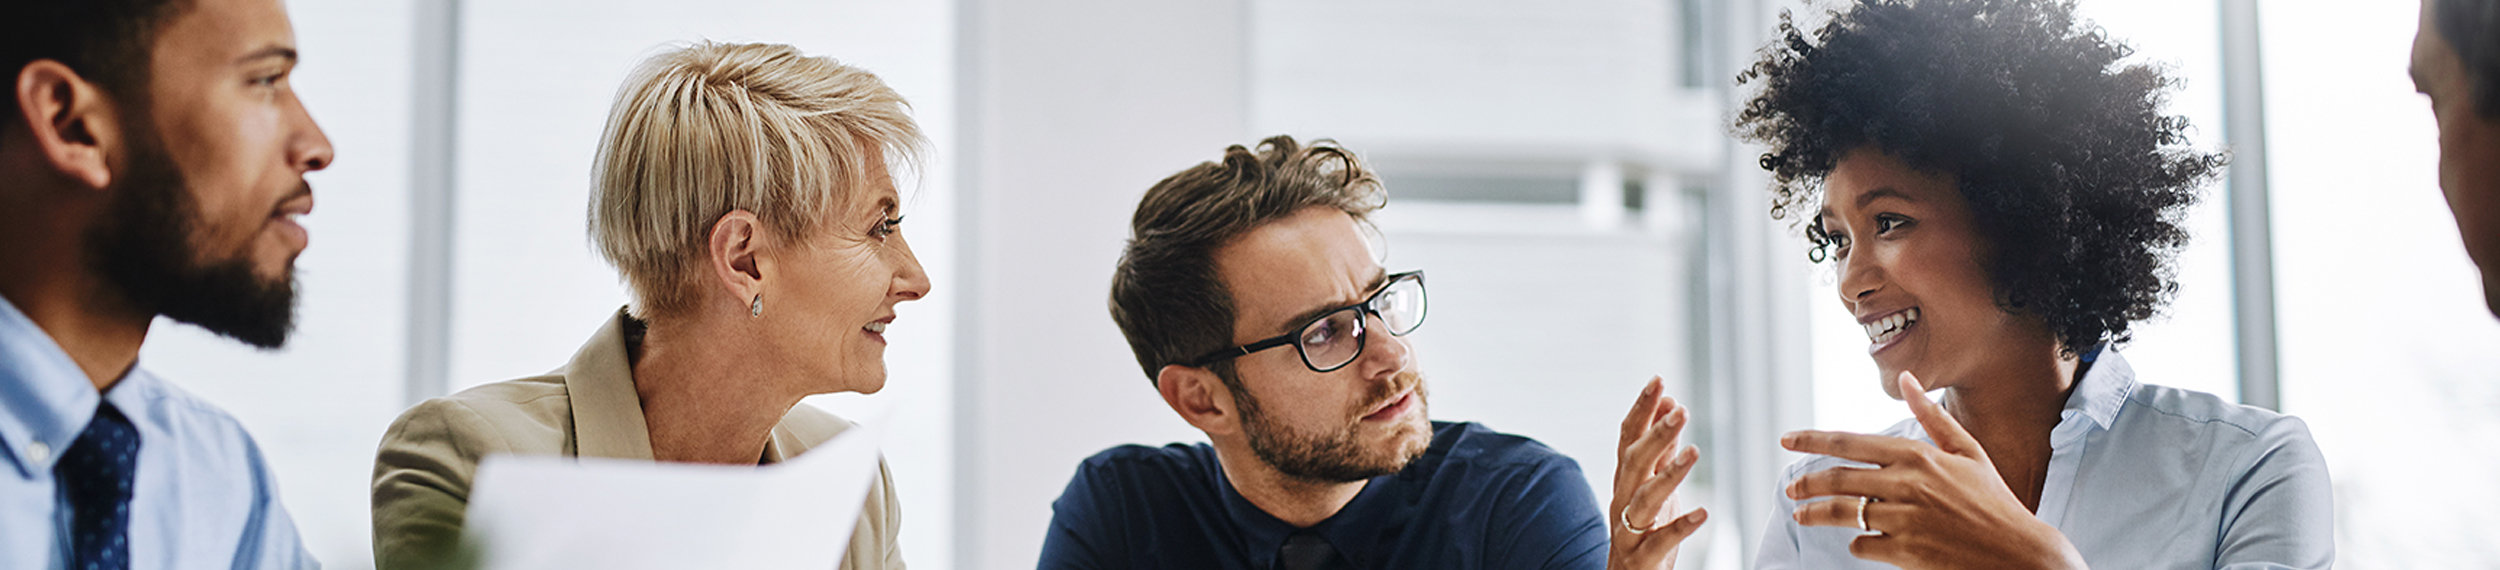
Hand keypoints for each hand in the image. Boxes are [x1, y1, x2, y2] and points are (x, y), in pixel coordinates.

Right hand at [1607, 376, 1706, 569]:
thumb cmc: (1641, 530)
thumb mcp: (1651, 485)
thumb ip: (1660, 449)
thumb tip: (1669, 406)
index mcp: (1625, 480)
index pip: (1628, 437)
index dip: (1641, 409)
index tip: (1659, 381)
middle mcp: (1623, 500)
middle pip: (1634, 462)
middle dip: (1655, 434)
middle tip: (1679, 410)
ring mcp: (1629, 529)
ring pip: (1645, 498)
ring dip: (1669, 473)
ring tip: (1693, 452)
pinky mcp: (1642, 557)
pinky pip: (1661, 540)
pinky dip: (1681, 525)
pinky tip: (1703, 513)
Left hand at [1778, 372, 2086, 569]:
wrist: (2019, 553)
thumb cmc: (1993, 501)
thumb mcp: (1968, 451)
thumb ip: (1932, 416)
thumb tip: (1907, 377)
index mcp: (1919, 455)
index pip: (1850, 443)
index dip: (1813, 440)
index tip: (1787, 439)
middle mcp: (1908, 484)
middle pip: (1838, 478)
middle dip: (1807, 483)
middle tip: (1790, 489)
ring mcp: (1905, 519)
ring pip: (1844, 513)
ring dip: (1816, 514)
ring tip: (1801, 515)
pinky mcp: (1906, 552)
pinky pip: (1863, 545)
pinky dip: (1857, 543)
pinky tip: (1859, 542)